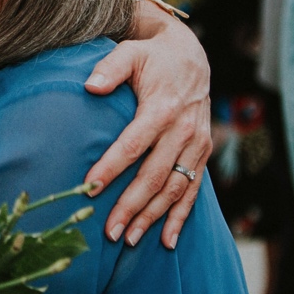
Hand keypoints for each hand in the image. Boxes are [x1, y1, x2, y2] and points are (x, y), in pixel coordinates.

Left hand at [82, 14, 212, 247]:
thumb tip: (89, 86)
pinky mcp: (203, 154)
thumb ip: (110, 68)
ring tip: (128, 240)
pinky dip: (180, 217)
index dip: (111, 167)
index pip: (133, 144)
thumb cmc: (153, 58)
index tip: (89, 188)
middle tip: (108, 231)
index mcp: (163, 108)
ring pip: (174, 189)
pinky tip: (166, 241)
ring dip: (152, 217)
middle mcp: (183, 130)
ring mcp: (197, 145)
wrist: (192, 57)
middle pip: (154, 176)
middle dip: (130, 206)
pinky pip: (193, 191)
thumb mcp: (131, 52)